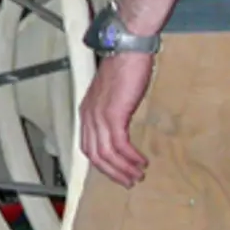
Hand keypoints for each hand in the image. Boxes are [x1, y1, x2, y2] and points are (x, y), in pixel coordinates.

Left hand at [80, 51, 151, 186]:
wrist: (128, 48)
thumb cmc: (125, 66)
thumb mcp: (113, 93)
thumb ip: (113, 110)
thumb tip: (121, 125)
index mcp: (87, 112)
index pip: (88, 146)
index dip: (102, 164)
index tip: (117, 172)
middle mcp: (88, 116)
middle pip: (95, 156)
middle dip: (112, 173)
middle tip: (129, 181)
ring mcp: (99, 116)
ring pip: (106, 155)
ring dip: (123, 169)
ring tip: (138, 175)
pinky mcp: (113, 115)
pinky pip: (120, 145)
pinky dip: (131, 157)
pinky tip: (142, 161)